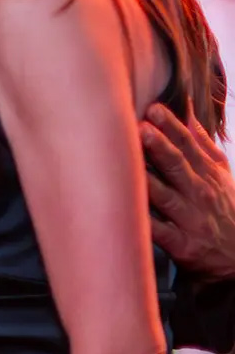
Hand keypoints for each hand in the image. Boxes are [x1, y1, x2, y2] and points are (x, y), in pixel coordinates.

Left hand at [143, 104, 234, 279]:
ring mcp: (190, 219)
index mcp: (206, 174)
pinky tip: (129, 214)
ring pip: (166, 197)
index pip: (188, 145)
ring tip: (130, 164)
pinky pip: (160, 233)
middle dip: (160, 147)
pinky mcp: (182, 245)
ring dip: (149, 181)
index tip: (153, 109)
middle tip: (141, 128)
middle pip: (177, 166)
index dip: (171, 127)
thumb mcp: (220, 175)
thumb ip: (202, 145)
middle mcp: (199, 193)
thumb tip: (187, 114)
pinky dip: (145, 224)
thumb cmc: (223, 209)